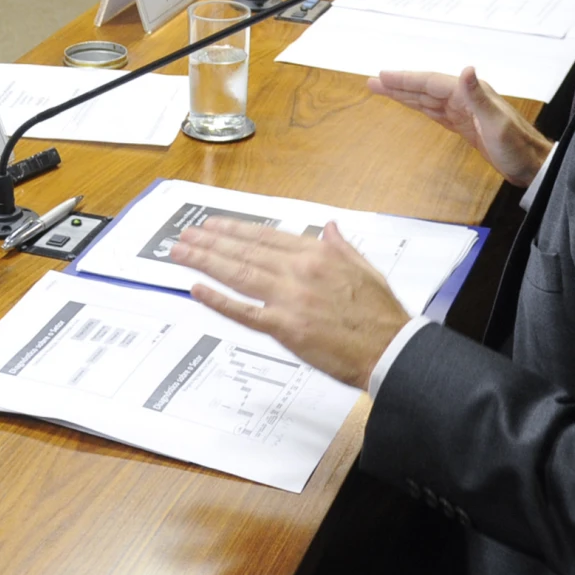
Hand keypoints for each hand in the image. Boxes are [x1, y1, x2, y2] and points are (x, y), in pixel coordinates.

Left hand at [169, 219, 408, 387]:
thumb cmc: (381, 313)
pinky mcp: (286, 328)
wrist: (392, 349)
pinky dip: (219, 300)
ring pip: (238, 275)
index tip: (212, 225)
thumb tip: (328, 227)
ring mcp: (290, 299)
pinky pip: (245, 312)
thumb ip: (340, 246)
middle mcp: (299, 271)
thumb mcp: (364, 268)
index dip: (235, 230)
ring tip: (181, 253)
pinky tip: (198, 290)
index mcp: (317, 254)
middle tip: (184, 237)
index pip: (265, 236)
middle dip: (210, 242)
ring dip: (206, 262)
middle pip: (245, 252)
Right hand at [370, 67, 551, 185]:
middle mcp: (465, 99)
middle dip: (399, 84)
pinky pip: (435, 112)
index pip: (431, 83)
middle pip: (425, 88)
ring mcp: (464, 112)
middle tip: (374, 81)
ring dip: (405, 94)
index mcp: (470, 94)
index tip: (383, 76)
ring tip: (382, 90)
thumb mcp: (497, 124)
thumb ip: (478, 97)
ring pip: (428, 99)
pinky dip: (419, 107)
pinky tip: (411, 105)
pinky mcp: (465, 125)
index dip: (406, 79)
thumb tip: (466, 70)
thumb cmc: (518, 147)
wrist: (533, 166)